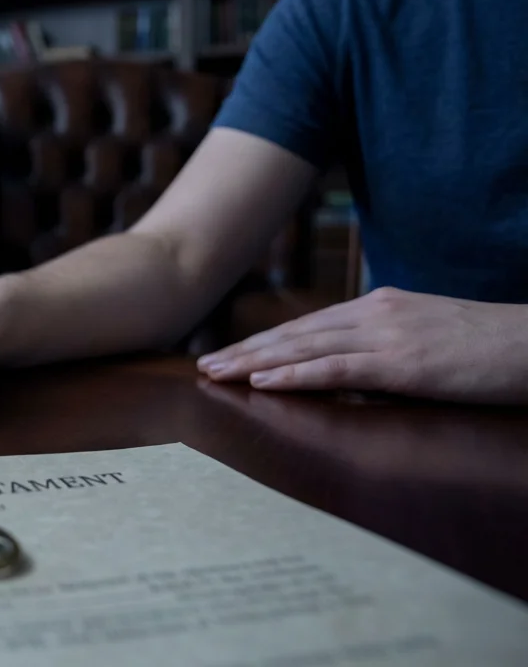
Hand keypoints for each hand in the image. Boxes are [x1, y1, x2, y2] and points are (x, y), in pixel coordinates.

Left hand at [197, 287, 527, 402]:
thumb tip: (349, 368)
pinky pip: (337, 369)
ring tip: (217, 375)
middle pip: (295, 333)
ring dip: (255, 363)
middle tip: (202, 366)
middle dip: (245, 351)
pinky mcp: (403, 364)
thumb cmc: (487, 348)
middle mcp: (375, 314)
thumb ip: (383, 347)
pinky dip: (295, 375)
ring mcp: (387, 336)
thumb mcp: (425, 338)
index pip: (307, 325)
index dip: (264, 341)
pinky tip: (264, 383)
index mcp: (379, 306)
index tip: (227, 354)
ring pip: (305, 348)